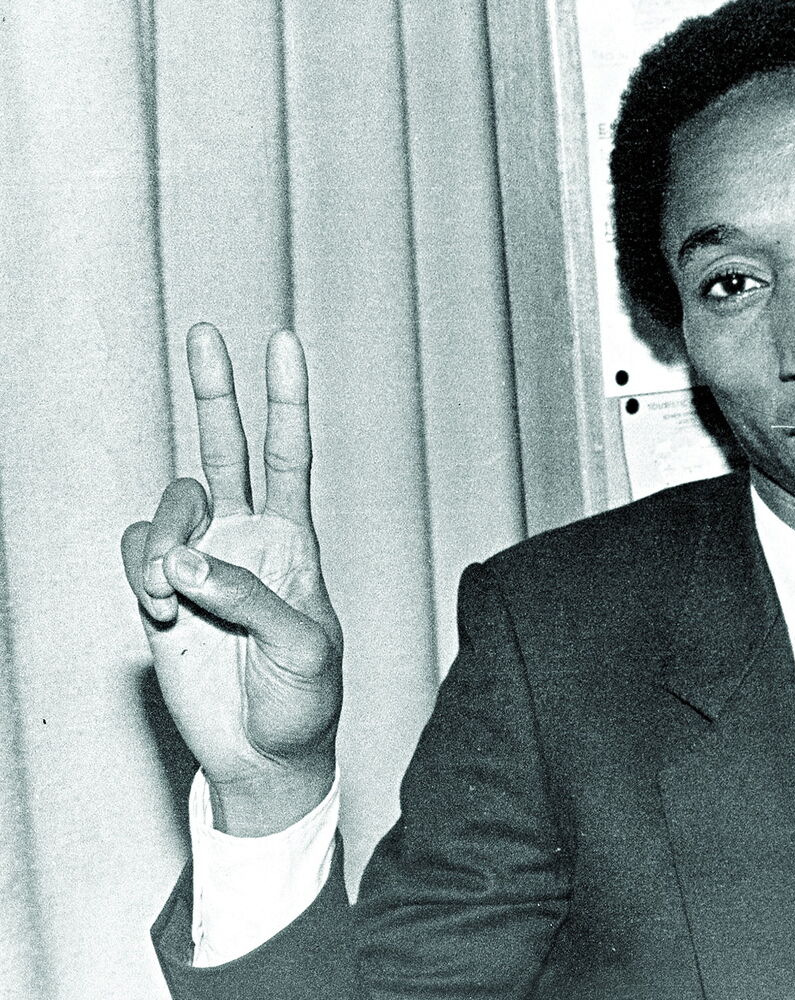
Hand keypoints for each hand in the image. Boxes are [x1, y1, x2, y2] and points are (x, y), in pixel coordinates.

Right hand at [122, 324, 342, 834]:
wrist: (265, 753)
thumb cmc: (304, 700)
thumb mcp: (303, 648)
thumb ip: (250, 598)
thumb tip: (185, 563)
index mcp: (294, 540)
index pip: (290, 455)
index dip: (286, 400)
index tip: (282, 342)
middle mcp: (245, 539)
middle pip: (226, 448)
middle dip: (216, 392)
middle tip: (208, 334)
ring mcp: (199, 564)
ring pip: (171, 505)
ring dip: (168, 540)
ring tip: (174, 596)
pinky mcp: (159, 595)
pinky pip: (138, 552)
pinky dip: (144, 571)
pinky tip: (163, 609)